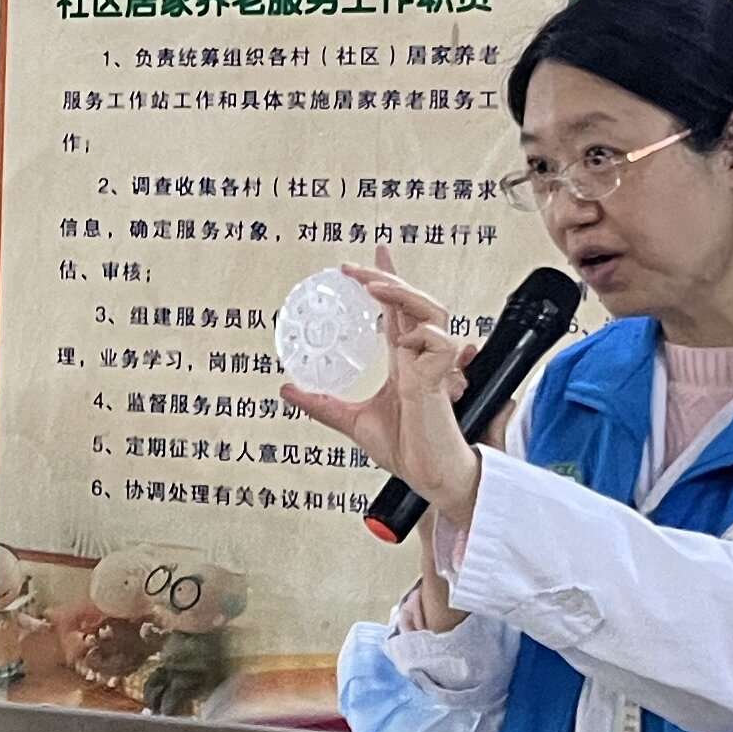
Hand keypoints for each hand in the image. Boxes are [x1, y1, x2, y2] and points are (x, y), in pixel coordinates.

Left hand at [278, 245, 484, 558]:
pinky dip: (424, 336)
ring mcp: (437, 366)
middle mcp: (422, 358)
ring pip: (432, 311)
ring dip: (402, 294)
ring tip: (372, 287)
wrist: (432, 480)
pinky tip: (404, 342)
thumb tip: (286, 389)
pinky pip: (442, 342)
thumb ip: (323, 405)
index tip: (377, 251)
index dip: (390, 277)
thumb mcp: (354, 422)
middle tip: (353, 268)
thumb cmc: (410, 452)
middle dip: (386, 276)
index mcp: (406, 362)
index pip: (399, 310)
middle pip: (412, 301)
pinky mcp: (446, 379)